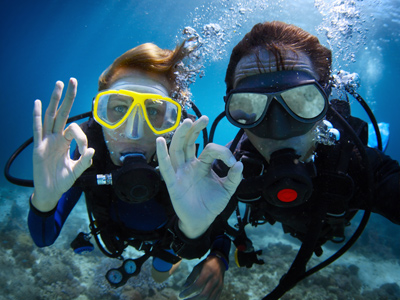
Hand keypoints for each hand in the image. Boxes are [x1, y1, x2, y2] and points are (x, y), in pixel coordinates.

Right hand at [32, 78, 94, 211]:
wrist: (50, 192)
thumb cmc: (63, 181)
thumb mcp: (77, 171)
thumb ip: (84, 161)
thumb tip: (92, 150)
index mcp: (66, 142)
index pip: (74, 129)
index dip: (81, 137)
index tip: (84, 150)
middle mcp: (56, 138)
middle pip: (62, 113)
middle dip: (68, 98)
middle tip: (73, 80)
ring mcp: (46, 141)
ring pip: (50, 117)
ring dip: (54, 101)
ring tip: (58, 85)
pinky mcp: (38, 147)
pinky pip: (37, 130)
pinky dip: (37, 116)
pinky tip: (37, 103)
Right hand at [156, 116, 242, 238]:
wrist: (202, 221)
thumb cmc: (212, 203)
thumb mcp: (227, 190)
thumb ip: (234, 177)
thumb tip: (239, 164)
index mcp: (202, 165)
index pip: (209, 150)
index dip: (222, 152)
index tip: (232, 162)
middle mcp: (189, 165)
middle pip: (188, 142)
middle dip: (195, 129)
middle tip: (203, 118)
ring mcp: (180, 173)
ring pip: (177, 150)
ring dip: (181, 135)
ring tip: (186, 122)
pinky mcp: (173, 183)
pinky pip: (166, 168)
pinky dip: (162, 155)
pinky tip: (160, 141)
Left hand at [180, 256, 225, 299]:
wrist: (220, 261)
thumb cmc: (207, 264)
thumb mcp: (198, 267)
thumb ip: (191, 277)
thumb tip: (184, 286)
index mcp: (207, 273)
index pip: (197, 285)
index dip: (188, 292)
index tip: (181, 295)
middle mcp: (214, 280)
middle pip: (204, 294)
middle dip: (194, 299)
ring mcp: (219, 285)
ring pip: (210, 299)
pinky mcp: (221, 289)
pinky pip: (215, 299)